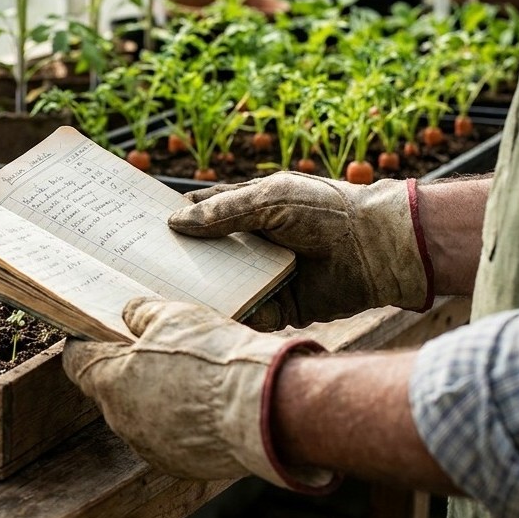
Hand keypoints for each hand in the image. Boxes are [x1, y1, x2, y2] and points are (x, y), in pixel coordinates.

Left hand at [63, 297, 335, 490]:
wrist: (265, 409)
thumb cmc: (215, 358)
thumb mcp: (174, 316)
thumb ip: (141, 313)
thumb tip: (130, 315)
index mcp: (110, 381)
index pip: (77, 362)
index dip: (87, 345)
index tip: (99, 335)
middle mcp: (122, 420)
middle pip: (111, 390)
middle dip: (129, 372)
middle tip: (161, 353)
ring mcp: (149, 447)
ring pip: (141, 416)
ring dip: (157, 400)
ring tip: (194, 381)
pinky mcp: (178, 466)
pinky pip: (169, 440)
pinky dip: (181, 425)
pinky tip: (207, 409)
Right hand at [168, 172, 431, 328]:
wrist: (378, 249)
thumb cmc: (326, 212)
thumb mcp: (269, 200)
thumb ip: (222, 212)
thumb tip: (175, 222)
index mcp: (250, 210)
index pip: (202, 214)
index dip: (175, 222)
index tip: (141, 231)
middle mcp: (254, 244)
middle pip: (206, 254)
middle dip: (180, 260)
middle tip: (142, 269)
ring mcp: (265, 276)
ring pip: (222, 285)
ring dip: (199, 290)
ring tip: (161, 296)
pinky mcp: (279, 307)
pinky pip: (246, 312)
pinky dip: (228, 314)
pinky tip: (201, 317)